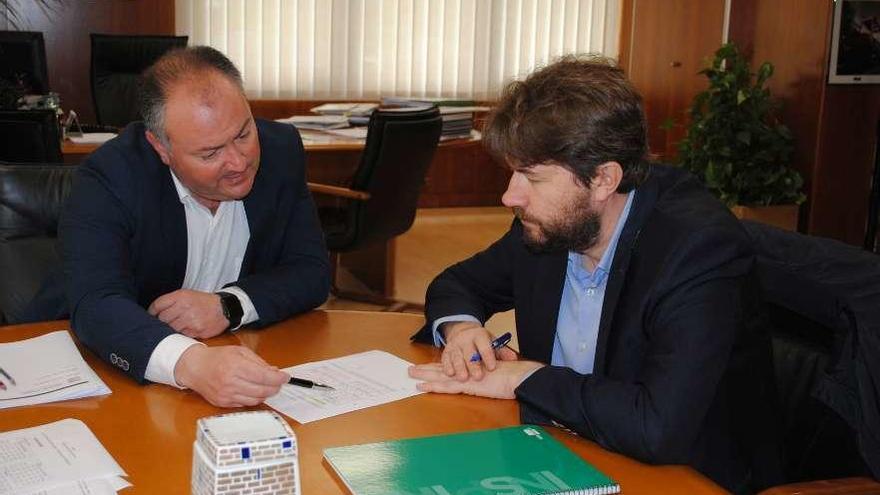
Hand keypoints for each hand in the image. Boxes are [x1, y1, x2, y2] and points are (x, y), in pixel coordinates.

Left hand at [148, 289, 228, 338]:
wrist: (224, 308)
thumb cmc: (203, 302)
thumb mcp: (187, 294)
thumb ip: (171, 301)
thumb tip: (154, 313)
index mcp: (181, 296)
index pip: (157, 305)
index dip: (152, 312)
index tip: (152, 316)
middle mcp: (184, 307)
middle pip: (162, 318)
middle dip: (162, 321)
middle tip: (166, 322)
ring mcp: (190, 320)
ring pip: (171, 328)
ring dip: (172, 328)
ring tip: (177, 326)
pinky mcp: (196, 331)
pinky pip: (182, 335)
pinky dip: (182, 333)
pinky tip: (187, 329)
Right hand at [174, 345, 288, 406]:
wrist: (194, 368)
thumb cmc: (217, 357)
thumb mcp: (239, 351)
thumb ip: (258, 362)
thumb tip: (275, 372)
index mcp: (235, 366)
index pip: (264, 376)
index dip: (278, 378)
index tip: (286, 377)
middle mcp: (230, 382)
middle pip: (262, 391)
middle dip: (275, 387)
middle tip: (278, 382)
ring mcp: (226, 395)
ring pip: (255, 400)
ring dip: (266, 394)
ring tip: (267, 386)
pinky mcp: (223, 404)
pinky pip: (245, 404)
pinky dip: (253, 399)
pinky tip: (254, 391)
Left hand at [408, 360, 543, 398]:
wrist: (518, 376)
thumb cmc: (513, 376)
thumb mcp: (499, 375)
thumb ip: (491, 375)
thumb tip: (491, 376)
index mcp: (473, 369)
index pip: (452, 366)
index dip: (438, 366)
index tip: (427, 366)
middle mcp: (467, 370)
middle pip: (442, 369)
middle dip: (426, 369)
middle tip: (411, 369)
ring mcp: (466, 377)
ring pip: (440, 375)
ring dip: (424, 374)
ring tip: (411, 373)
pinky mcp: (467, 385)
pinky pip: (446, 386)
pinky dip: (433, 386)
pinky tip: (422, 386)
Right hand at [441, 322, 518, 380]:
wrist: (462, 331)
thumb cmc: (481, 341)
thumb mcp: (492, 342)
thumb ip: (502, 352)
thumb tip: (513, 359)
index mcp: (479, 336)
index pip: (484, 346)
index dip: (488, 356)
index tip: (492, 367)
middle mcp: (466, 339)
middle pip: (469, 353)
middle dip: (473, 365)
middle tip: (478, 377)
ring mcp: (455, 345)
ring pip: (456, 357)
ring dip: (459, 368)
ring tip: (463, 378)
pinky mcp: (446, 352)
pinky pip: (445, 360)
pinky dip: (447, 367)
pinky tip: (450, 374)